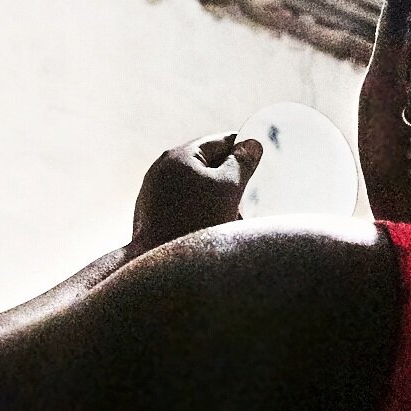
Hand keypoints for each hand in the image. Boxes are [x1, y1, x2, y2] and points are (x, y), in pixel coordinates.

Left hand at [130, 134, 263, 254]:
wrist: (161, 268)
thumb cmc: (195, 223)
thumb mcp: (229, 188)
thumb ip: (241, 163)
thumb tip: (251, 145)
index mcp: (178, 156)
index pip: (219, 141)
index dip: (243, 149)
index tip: (260, 159)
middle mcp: (160, 170)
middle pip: (205, 166)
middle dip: (229, 180)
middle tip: (249, 195)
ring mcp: (152, 194)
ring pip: (195, 189)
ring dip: (216, 200)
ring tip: (231, 219)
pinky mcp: (150, 217)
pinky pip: (182, 207)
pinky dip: (199, 214)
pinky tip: (211, 231)